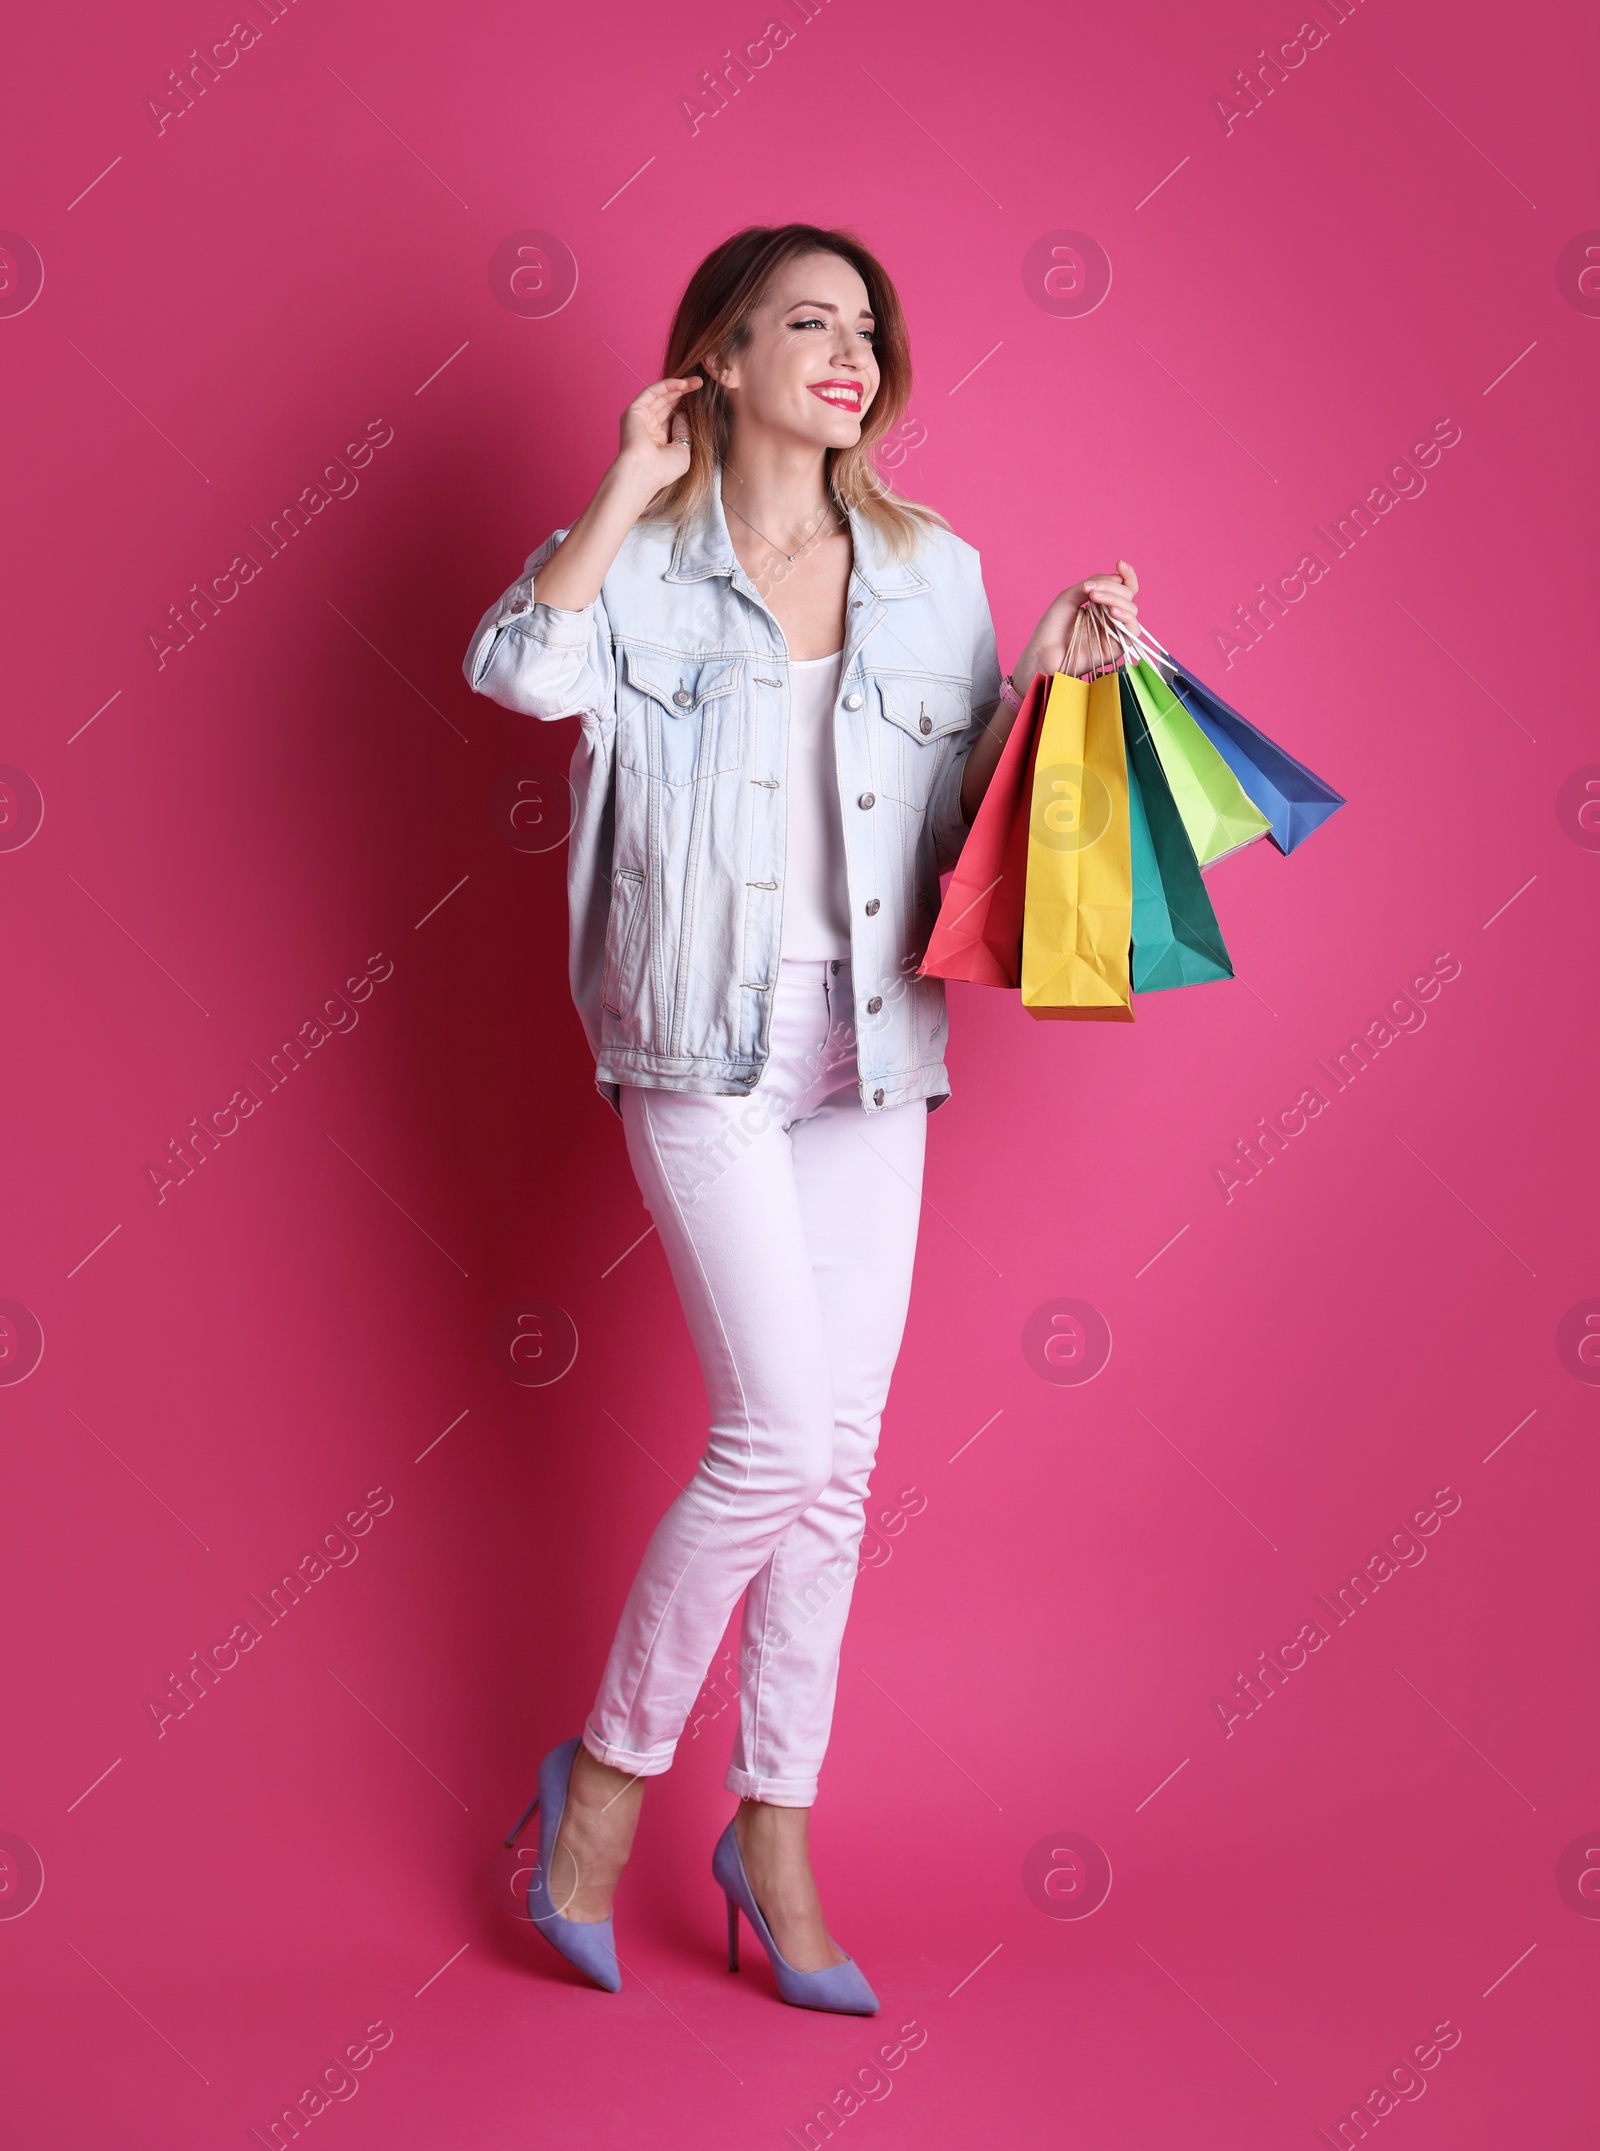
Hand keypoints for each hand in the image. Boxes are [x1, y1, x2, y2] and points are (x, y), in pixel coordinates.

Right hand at [614, 375, 701, 495]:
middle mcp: (649, 427)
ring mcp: (640, 418)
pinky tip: (682, 384)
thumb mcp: (683, 450)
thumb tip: (684, 413)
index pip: (673, 416)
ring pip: (660, 396)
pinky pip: (652, 392)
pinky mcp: (634, 411)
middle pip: (667, 403)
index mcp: (659, 439)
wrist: (645, 472)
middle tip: (699, 384)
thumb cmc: (663, 469)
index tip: (702, 399)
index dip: (686, 405)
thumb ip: (684, 431)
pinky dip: (666, 385)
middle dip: (684, 392)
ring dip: (678, 386)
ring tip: (695, 382)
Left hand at [1010, 560, 1139, 685]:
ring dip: (1116, 599)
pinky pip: (1133, 631)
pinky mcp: (1116, 648)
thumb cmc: (1051, 627)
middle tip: (1090, 590)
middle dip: (1111, 587)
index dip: (1127, 575)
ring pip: (1131, 610)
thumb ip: (1094, 583)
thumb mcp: (1069, 596)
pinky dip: (1126, 617)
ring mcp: (1114, 632)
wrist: (1042, 652)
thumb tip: (1117, 578)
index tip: (1120, 563)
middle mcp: (1110, 617)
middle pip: (1128, 595)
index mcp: (1101, 605)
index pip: (1124, 588)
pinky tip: (1112, 611)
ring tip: (1095, 598)